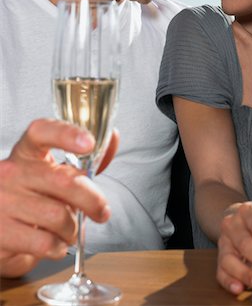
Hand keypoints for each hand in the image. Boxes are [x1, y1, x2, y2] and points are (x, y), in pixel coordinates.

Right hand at [0, 119, 118, 277]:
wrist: (1, 229)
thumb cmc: (35, 197)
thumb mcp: (56, 173)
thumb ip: (85, 158)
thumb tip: (112, 139)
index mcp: (27, 151)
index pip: (42, 132)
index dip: (67, 134)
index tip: (89, 143)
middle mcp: (11, 171)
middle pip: (62, 180)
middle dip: (92, 200)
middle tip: (101, 211)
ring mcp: (2, 201)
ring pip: (57, 216)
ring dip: (72, 229)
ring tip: (69, 230)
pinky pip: (44, 243)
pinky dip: (58, 247)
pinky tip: (55, 243)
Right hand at [216, 202, 251, 295]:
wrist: (243, 221)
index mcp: (249, 211)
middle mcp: (232, 224)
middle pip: (245, 243)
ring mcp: (223, 241)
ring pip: (229, 258)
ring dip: (246, 274)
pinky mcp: (219, 257)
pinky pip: (220, 270)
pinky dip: (229, 281)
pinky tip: (239, 289)